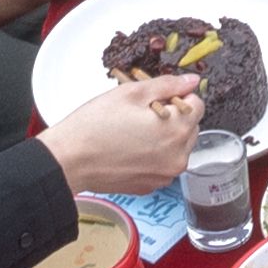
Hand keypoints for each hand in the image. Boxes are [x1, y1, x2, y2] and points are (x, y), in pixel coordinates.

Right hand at [43, 67, 206, 197]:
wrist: (70, 160)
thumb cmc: (95, 125)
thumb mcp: (132, 93)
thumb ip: (167, 84)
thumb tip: (191, 81)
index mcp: (176, 130)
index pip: (197, 105)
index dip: (177, 95)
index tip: (158, 96)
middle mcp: (177, 157)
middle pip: (190, 127)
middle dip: (173, 116)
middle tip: (142, 112)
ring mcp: (164, 175)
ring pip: (176, 147)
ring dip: (164, 136)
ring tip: (133, 130)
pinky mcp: (150, 186)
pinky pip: (162, 164)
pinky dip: (153, 155)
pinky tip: (129, 147)